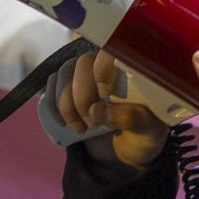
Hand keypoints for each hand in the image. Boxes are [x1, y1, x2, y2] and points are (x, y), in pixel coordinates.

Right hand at [45, 47, 171, 168]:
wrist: (126, 147)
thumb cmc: (142, 133)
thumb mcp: (146, 130)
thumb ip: (128, 118)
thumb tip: (96, 110)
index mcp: (131, 67)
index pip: (112, 52)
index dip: (103, 69)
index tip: (105, 94)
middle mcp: (105, 64)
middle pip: (83, 64)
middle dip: (82, 97)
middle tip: (91, 124)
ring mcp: (84, 73)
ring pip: (64, 73)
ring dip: (66, 103)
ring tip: (80, 128)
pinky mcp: (67, 85)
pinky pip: (52, 84)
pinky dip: (52, 103)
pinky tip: (62, 122)